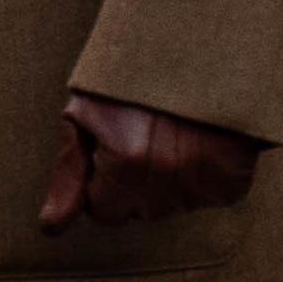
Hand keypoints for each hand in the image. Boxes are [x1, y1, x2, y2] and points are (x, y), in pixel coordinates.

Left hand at [35, 92, 263, 232]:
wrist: (201, 53)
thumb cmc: (132, 80)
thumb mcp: (85, 113)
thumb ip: (68, 172)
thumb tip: (50, 228)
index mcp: (126, 164)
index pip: (101, 212)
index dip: (101, 183)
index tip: (110, 152)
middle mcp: (166, 182)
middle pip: (136, 213)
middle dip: (132, 186)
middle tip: (141, 141)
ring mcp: (202, 187)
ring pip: (169, 207)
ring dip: (165, 182)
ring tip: (170, 136)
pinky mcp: (232, 186)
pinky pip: (205, 200)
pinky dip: (201, 179)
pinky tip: (196, 145)